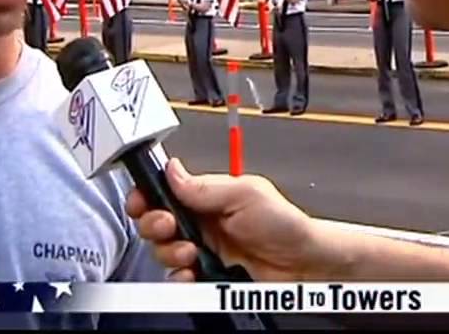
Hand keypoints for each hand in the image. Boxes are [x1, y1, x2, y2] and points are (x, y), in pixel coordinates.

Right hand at [125, 159, 332, 282]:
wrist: (305, 264)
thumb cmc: (285, 225)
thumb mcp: (246, 193)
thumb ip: (205, 186)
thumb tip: (172, 170)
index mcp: (207, 196)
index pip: (164, 191)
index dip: (147, 196)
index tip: (143, 202)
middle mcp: (201, 222)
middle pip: (155, 222)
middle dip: (154, 224)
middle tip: (169, 226)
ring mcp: (203, 250)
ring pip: (163, 251)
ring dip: (170, 251)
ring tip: (192, 251)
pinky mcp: (206, 276)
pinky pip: (178, 278)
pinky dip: (180, 277)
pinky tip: (192, 272)